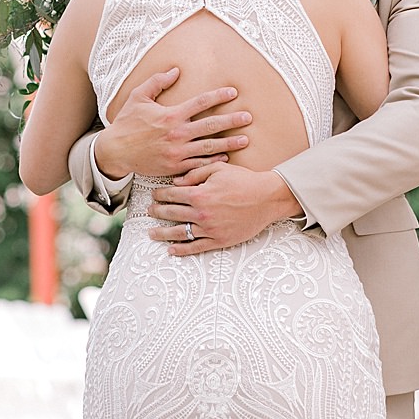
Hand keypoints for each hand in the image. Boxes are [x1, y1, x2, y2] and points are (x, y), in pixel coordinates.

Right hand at [94, 67, 250, 178]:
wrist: (115, 151)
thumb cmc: (127, 123)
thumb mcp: (138, 97)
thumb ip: (157, 82)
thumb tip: (176, 70)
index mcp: (171, 115)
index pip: (201, 102)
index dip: (219, 96)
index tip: (233, 92)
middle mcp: (177, 134)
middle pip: (211, 126)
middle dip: (232, 121)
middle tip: (248, 118)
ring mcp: (177, 152)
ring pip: (210, 148)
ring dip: (229, 144)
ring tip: (245, 141)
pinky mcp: (175, 167)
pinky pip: (199, 165)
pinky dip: (213, 162)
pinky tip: (225, 159)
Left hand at [146, 162, 301, 256]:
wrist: (267, 198)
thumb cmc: (244, 180)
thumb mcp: (218, 169)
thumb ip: (195, 173)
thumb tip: (176, 182)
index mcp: (199, 194)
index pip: (172, 195)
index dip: (160, 195)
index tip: (154, 195)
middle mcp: (202, 213)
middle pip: (172, 213)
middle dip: (158, 211)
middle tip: (150, 211)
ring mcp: (210, 229)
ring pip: (179, 233)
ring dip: (163, 233)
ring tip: (152, 233)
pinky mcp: (220, 240)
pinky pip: (197, 247)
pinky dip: (182, 250)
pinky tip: (171, 250)